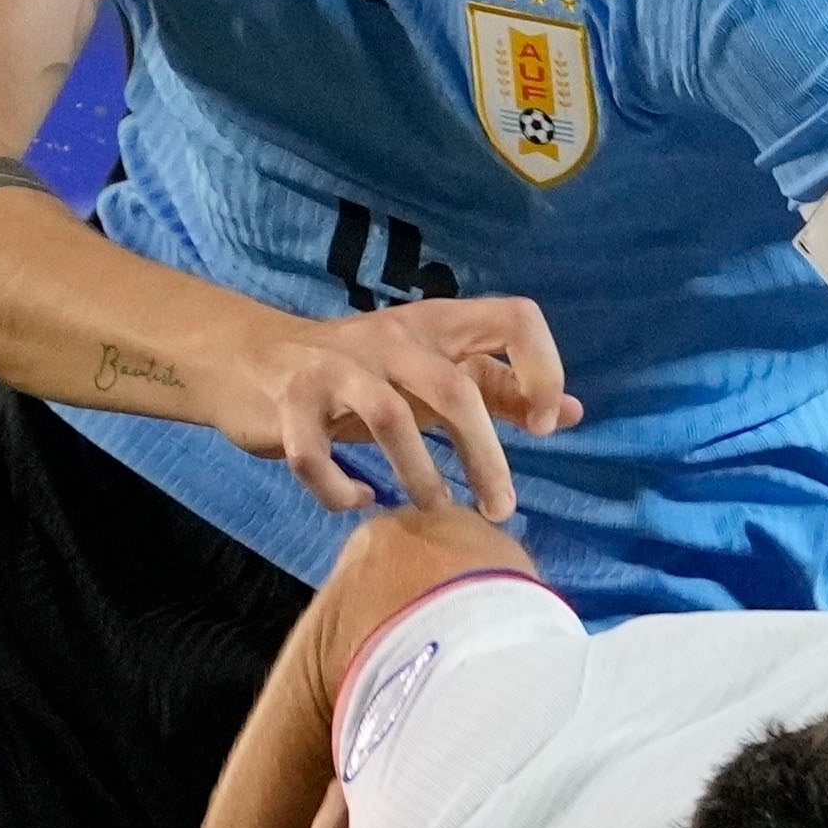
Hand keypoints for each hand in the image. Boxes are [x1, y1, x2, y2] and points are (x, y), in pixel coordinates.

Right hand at [237, 295, 577, 519]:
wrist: (251, 361)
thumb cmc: (363, 373)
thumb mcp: (435, 372)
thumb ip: (500, 389)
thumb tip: (575, 413)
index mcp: (439, 324)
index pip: (516, 317)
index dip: (543, 368)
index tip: (545, 426)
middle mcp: (393, 337)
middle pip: (456, 389)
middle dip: (486, 458)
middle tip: (500, 510)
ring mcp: (337, 367)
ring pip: (390, 419)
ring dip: (421, 476)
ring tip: (436, 510)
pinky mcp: (290, 402)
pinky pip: (316, 456)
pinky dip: (340, 488)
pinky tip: (359, 501)